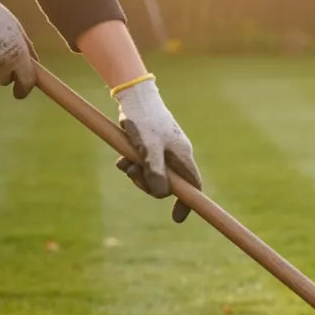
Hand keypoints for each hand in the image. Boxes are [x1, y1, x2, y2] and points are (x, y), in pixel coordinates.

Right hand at [0, 0, 36, 98]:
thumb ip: (26, 47)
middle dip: (4, 73)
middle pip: (4, 80)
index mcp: (18, 57)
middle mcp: (2, 65)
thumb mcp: (17, 30)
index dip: (24, 89)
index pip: (26, 83)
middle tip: (1, 59)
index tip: (20, 93)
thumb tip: (35, 61)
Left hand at [112, 77, 201, 222]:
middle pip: (169, 183)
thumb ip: (155, 171)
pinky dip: (134, 165)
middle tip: (132, 174)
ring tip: (124, 163)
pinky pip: (146, 164)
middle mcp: (177, 155)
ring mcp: (166, 151)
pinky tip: (122, 159)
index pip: (192, 187)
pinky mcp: (154, 146)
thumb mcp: (147, 147)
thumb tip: (160, 194)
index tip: (176, 218)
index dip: (186, 203)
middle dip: (149, 184)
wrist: (136, 96)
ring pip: (155, 174)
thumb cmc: (144, 119)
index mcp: (182, 156)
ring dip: (138, 174)